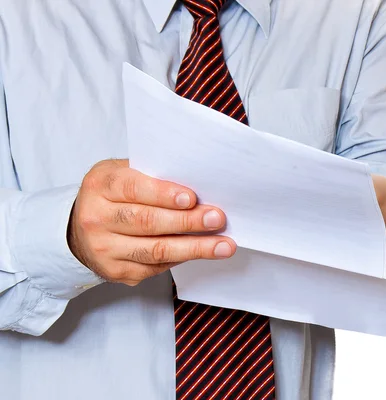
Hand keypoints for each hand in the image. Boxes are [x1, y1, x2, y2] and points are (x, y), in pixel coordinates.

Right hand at [68, 159, 235, 285]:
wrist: (80, 229)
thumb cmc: (112, 195)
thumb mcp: (123, 172)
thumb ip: (152, 175)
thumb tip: (199, 184)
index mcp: (100, 186)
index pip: (133, 189)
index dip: (164, 194)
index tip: (191, 198)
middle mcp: (96, 218)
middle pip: (147, 222)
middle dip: (187, 222)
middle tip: (217, 219)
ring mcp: (104, 249)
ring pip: (155, 250)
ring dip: (194, 248)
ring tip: (223, 244)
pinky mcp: (117, 271)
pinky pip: (156, 266)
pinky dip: (183, 258)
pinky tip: (203, 252)